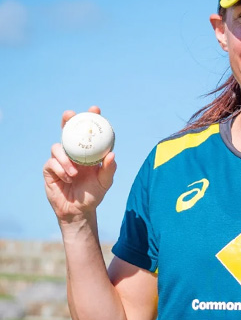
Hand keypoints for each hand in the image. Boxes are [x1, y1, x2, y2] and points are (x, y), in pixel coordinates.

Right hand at [43, 106, 116, 223]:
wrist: (79, 210)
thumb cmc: (93, 194)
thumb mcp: (105, 182)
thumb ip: (109, 168)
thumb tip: (112, 154)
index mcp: (87, 152)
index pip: (89, 132)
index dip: (90, 118)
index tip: (95, 109)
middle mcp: (73, 153)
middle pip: (67, 131)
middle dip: (67, 120)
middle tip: (70, 115)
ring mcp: (60, 160)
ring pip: (57, 147)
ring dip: (66, 158)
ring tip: (75, 172)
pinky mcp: (49, 170)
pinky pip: (51, 163)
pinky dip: (61, 169)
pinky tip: (68, 178)